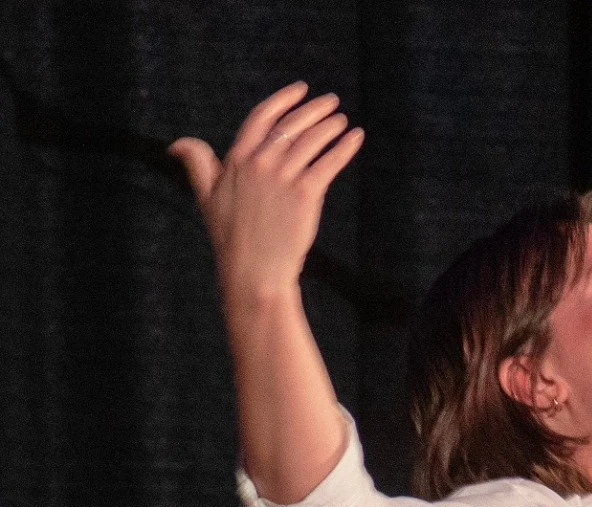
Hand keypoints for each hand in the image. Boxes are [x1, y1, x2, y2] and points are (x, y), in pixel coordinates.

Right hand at [169, 82, 363, 304]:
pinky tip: (355, 138)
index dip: (283, 100)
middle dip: (313, 110)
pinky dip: (343, 149)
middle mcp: (260, 164)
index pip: (262, 117)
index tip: (301, 90)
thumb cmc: (231, 239)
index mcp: (237, 159)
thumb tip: (176, 144)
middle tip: (332, 101)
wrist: (254, 271)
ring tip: (344, 120)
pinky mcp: (305, 196)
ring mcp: (283, 179)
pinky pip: (328, 164)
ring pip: (311, 142)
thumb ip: (197, 165)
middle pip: (291, 126)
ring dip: (330, 127)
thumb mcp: (205, 197)